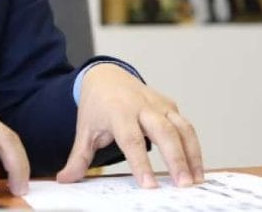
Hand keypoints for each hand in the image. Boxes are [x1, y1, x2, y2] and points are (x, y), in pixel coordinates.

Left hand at [56, 63, 203, 188]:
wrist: (106, 76)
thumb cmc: (96, 106)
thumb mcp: (85, 129)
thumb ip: (79, 157)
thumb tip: (64, 179)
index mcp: (118, 112)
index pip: (131, 140)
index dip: (141, 163)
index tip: (149, 185)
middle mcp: (141, 106)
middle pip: (163, 132)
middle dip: (175, 159)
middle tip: (183, 185)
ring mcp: (158, 104)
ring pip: (181, 127)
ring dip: (192, 154)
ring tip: (196, 180)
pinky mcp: (170, 105)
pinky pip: (185, 125)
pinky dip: (194, 146)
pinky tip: (196, 167)